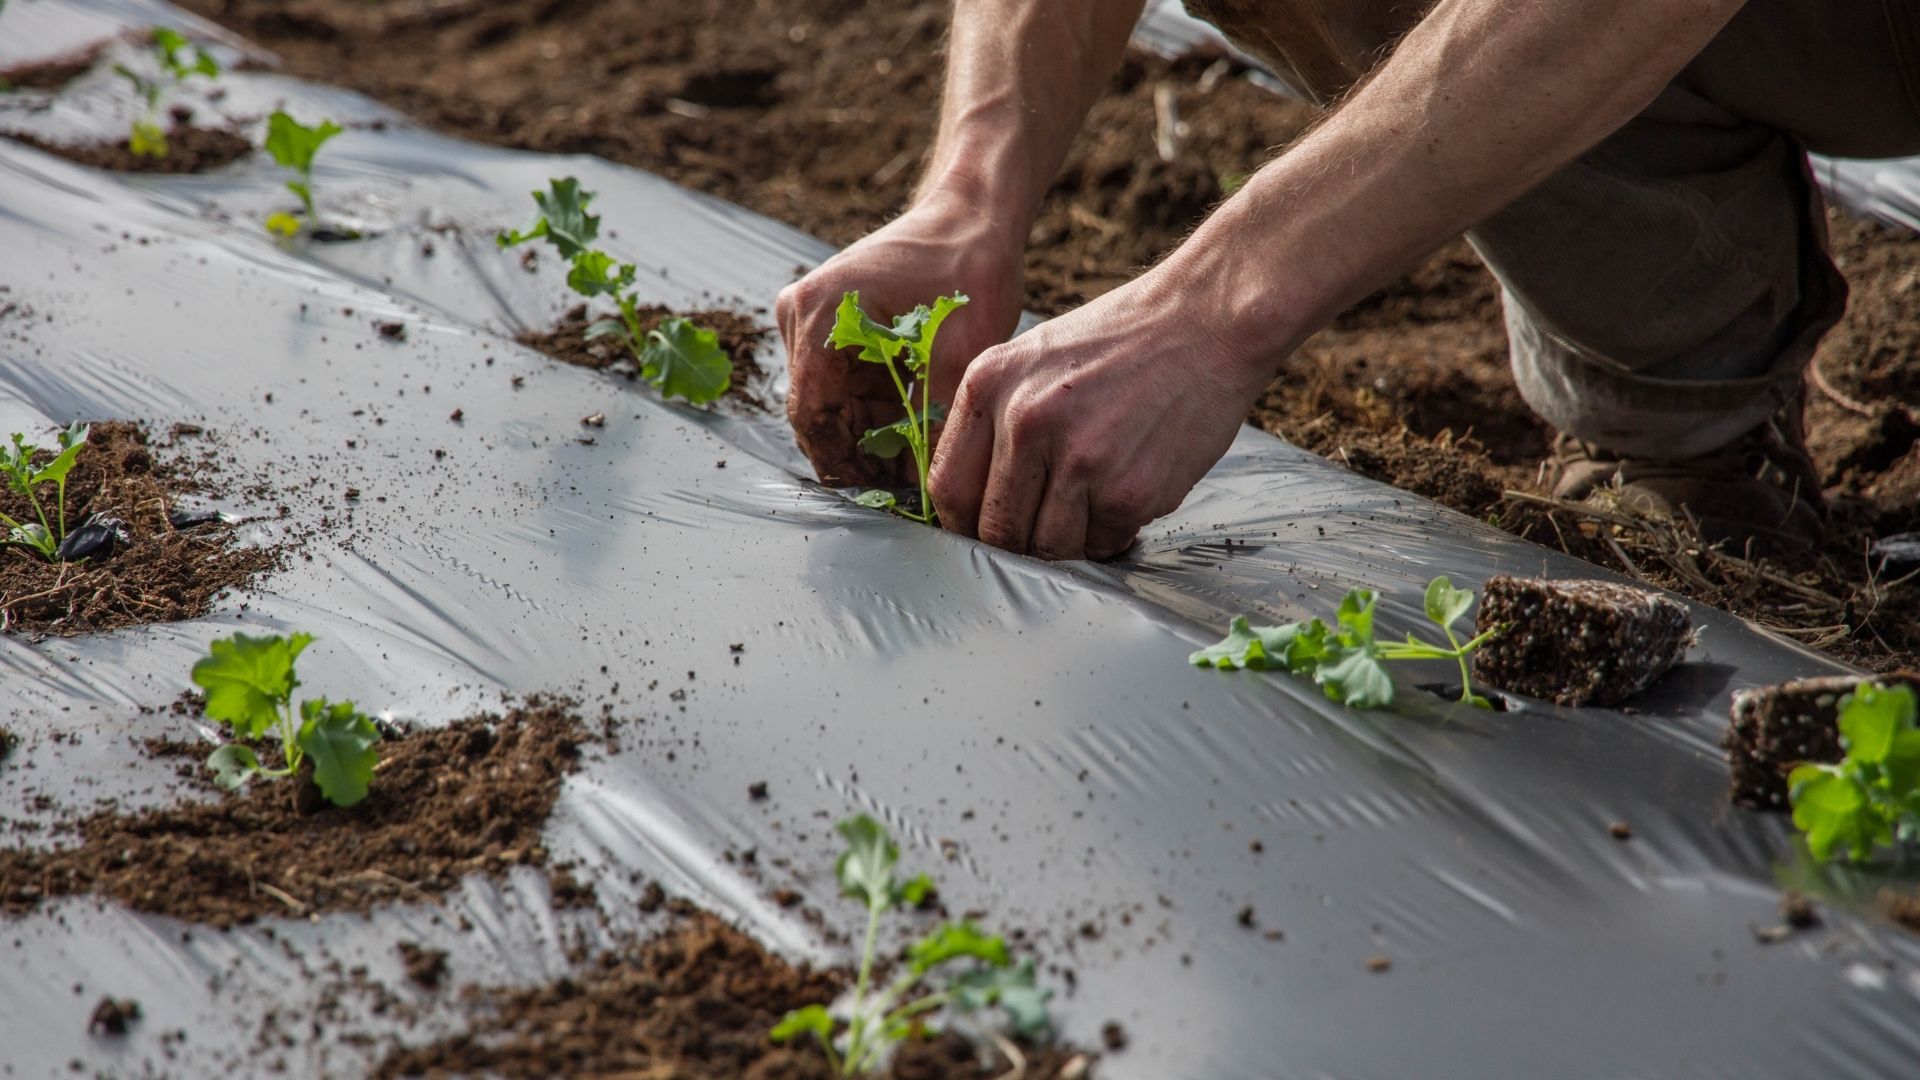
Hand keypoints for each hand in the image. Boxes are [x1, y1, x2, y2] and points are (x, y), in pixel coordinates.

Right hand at [778, 196, 1023, 486]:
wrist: (973, 215)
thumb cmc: (968, 269)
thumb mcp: (959, 354)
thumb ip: (933, 421)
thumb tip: (925, 491)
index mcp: (819, 314)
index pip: (813, 415)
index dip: (845, 466)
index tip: (883, 501)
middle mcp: (800, 314)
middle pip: (817, 413)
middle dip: (858, 457)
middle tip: (904, 497)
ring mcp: (810, 317)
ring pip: (829, 404)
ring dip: (865, 438)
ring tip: (911, 473)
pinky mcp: (829, 323)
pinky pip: (842, 385)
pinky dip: (872, 413)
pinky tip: (907, 438)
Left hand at [928, 270, 1270, 559]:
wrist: (1207, 320)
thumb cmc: (1123, 341)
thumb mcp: (1035, 357)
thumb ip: (996, 418)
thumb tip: (973, 500)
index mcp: (990, 383)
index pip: (947, 488)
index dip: (964, 523)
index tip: (984, 530)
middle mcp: (1025, 422)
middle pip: (996, 530)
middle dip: (1019, 543)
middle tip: (1046, 527)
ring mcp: (1077, 460)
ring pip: (1048, 549)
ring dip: (1070, 542)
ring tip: (1095, 503)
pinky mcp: (1127, 491)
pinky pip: (1103, 543)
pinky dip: (1114, 533)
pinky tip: (1131, 490)